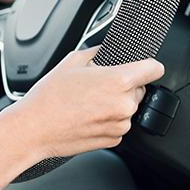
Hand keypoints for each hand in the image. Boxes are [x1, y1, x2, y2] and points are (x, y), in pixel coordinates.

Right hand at [12, 46, 163, 159]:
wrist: (35, 127)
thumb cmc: (49, 96)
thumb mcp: (71, 61)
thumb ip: (98, 52)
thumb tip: (109, 50)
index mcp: (118, 81)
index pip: (154, 68)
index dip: (148, 64)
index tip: (143, 65)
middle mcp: (124, 104)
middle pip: (140, 88)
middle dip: (123, 85)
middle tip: (96, 85)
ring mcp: (121, 124)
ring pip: (128, 107)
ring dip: (115, 103)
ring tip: (87, 101)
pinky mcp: (115, 140)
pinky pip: (119, 123)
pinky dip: (108, 118)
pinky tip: (87, 115)